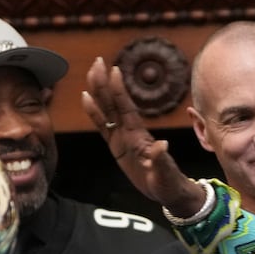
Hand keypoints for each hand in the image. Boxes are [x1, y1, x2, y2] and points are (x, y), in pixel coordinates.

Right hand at [80, 57, 206, 217]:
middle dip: (105, 83)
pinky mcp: (116, 146)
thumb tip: (162, 145)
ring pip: (107, 110)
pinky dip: (94, 112)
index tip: (114, 70)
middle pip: (113, 103)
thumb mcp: (165, 174)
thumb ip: (161, 159)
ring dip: (98, 92)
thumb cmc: (168, 183)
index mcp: (139, 136)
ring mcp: (122, 137)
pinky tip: (86, 98)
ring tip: (90, 73)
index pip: (126, 108)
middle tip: (97, 61)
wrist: (167, 191)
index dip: (119, 90)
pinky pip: (102, 126)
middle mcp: (129, 132)